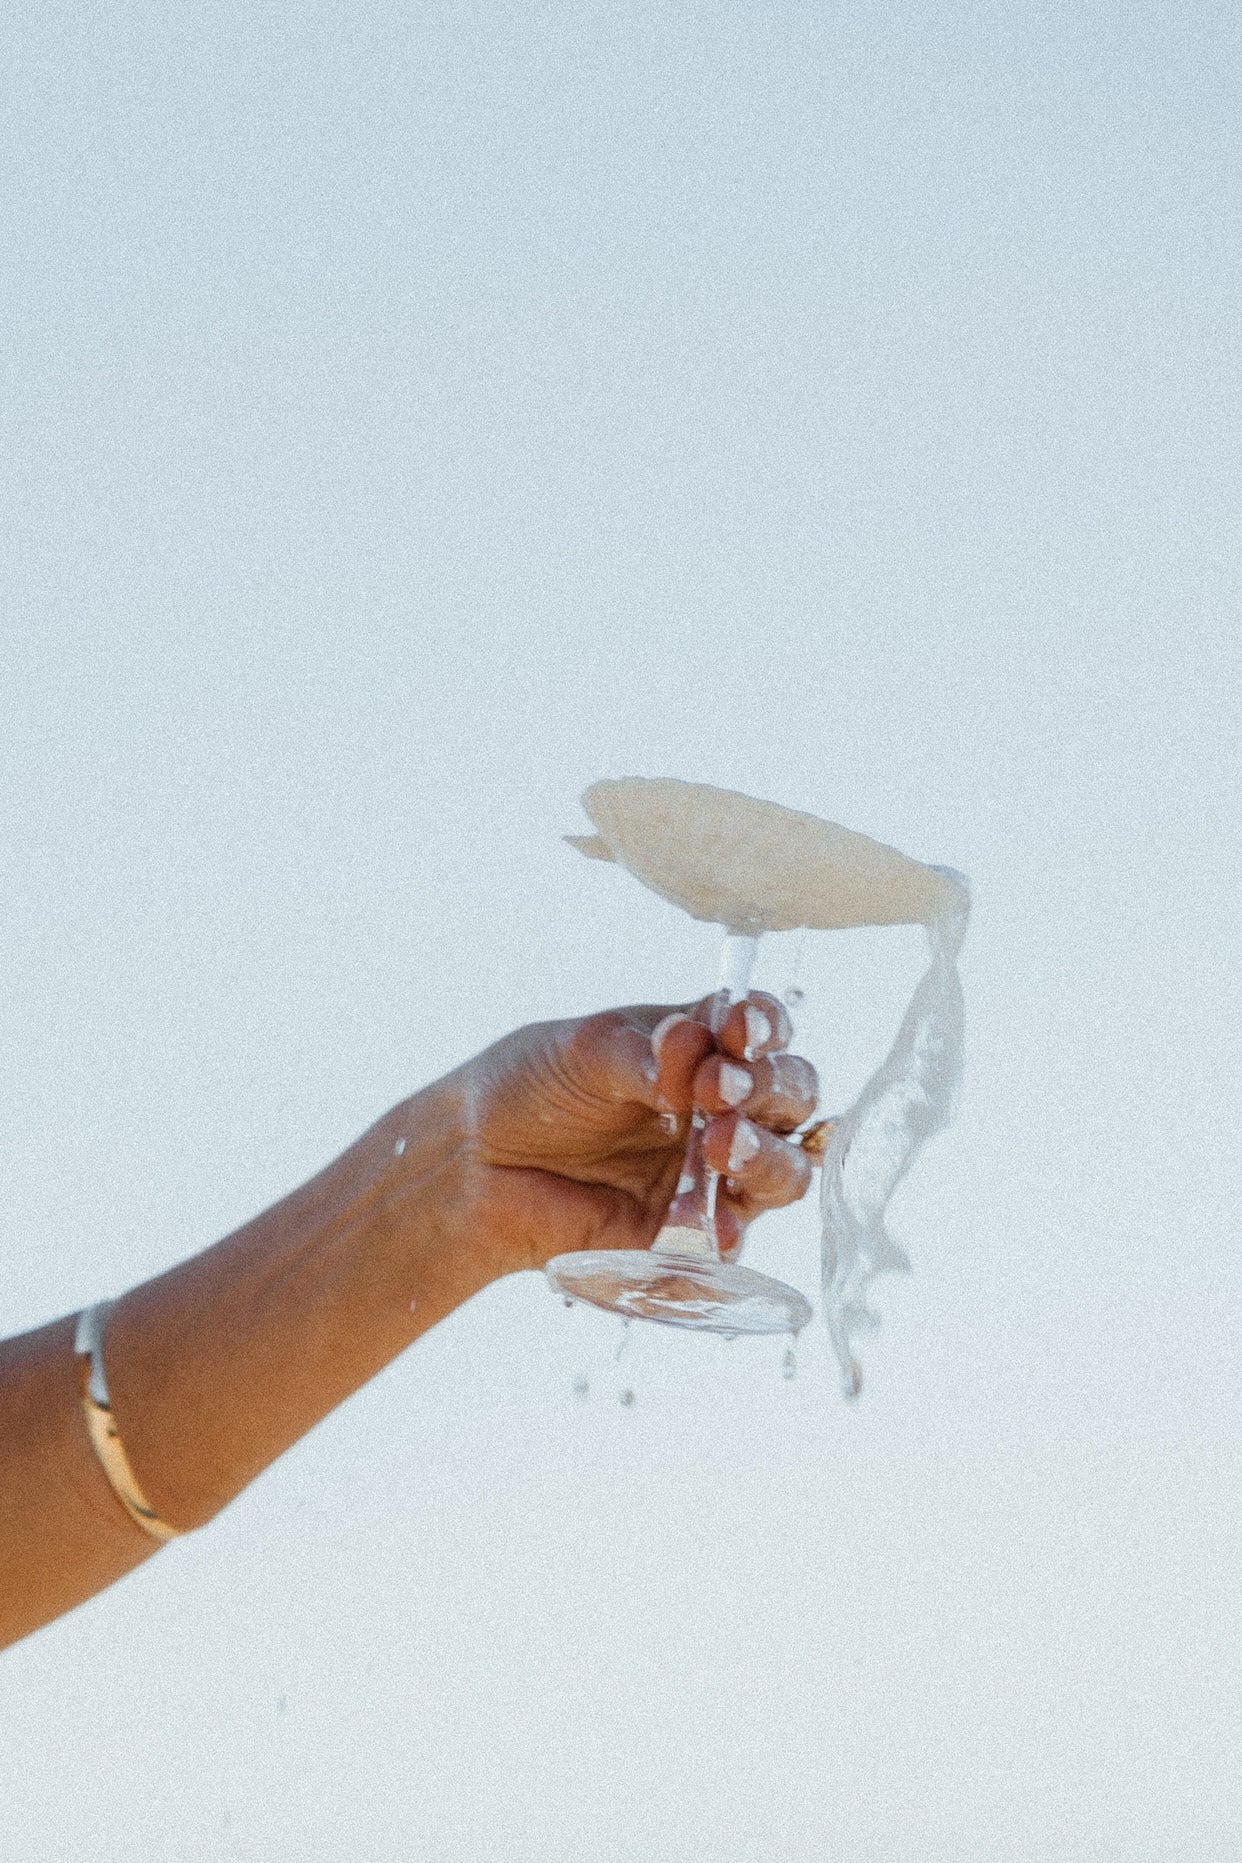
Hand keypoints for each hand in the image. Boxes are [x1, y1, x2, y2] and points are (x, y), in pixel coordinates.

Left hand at [438, 992, 818, 1279]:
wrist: (475, 1164)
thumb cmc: (533, 1088)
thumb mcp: (585, 1052)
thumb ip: (645, 1055)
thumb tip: (694, 1046)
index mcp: (703, 1048)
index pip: (761, 1031)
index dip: (764, 1027)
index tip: (740, 1028)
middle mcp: (722, 1108)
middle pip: (790, 1097)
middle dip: (769, 1089)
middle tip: (722, 1088)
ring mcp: (713, 1172)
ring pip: (783, 1168)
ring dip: (764, 1154)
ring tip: (721, 1144)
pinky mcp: (690, 1232)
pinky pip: (733, 1236)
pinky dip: (729, 1226)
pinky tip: (710, 1219)